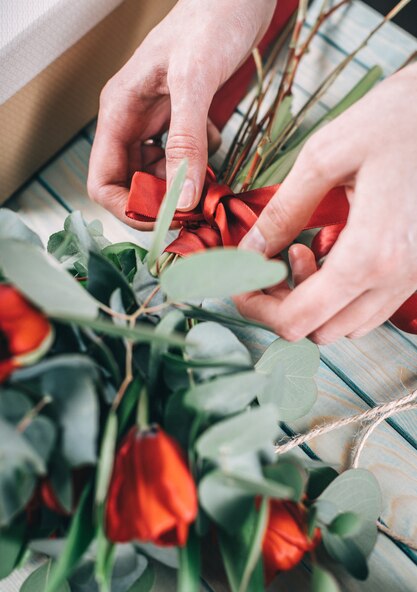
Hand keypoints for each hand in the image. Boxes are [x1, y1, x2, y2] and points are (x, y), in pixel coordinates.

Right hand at [87, 0, 275, 228]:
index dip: (129, 208)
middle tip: (196, 207)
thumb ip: (186, 141)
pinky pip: (183, 157)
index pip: (103, 181)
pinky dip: (200, 161)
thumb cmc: (209, 22)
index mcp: (119, 113)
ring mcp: (156, 122)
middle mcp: (132, 122)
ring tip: (210, 173)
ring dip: (184, 183)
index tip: (166, 218)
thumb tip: (183, 198)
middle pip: (132, 184)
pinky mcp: (180, 120)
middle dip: (162, 201)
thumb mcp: (194, 81)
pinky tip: (214, 137)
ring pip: (159, 175)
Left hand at [235, 64, 416, 343]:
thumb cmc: (396, 118)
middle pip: (321, 332)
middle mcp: (397, 278)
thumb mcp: (325, 156)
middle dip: (282, 306)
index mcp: (371, 255)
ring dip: (313, 303)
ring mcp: (413, 277)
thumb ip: (283, 211)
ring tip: (301, 250)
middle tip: (267, 263)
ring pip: (347, 326)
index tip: (240, 283)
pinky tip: (332, 251)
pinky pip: (371, 307)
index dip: (257, 308)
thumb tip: (249, 250)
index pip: (298, 319)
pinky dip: (340, 295)